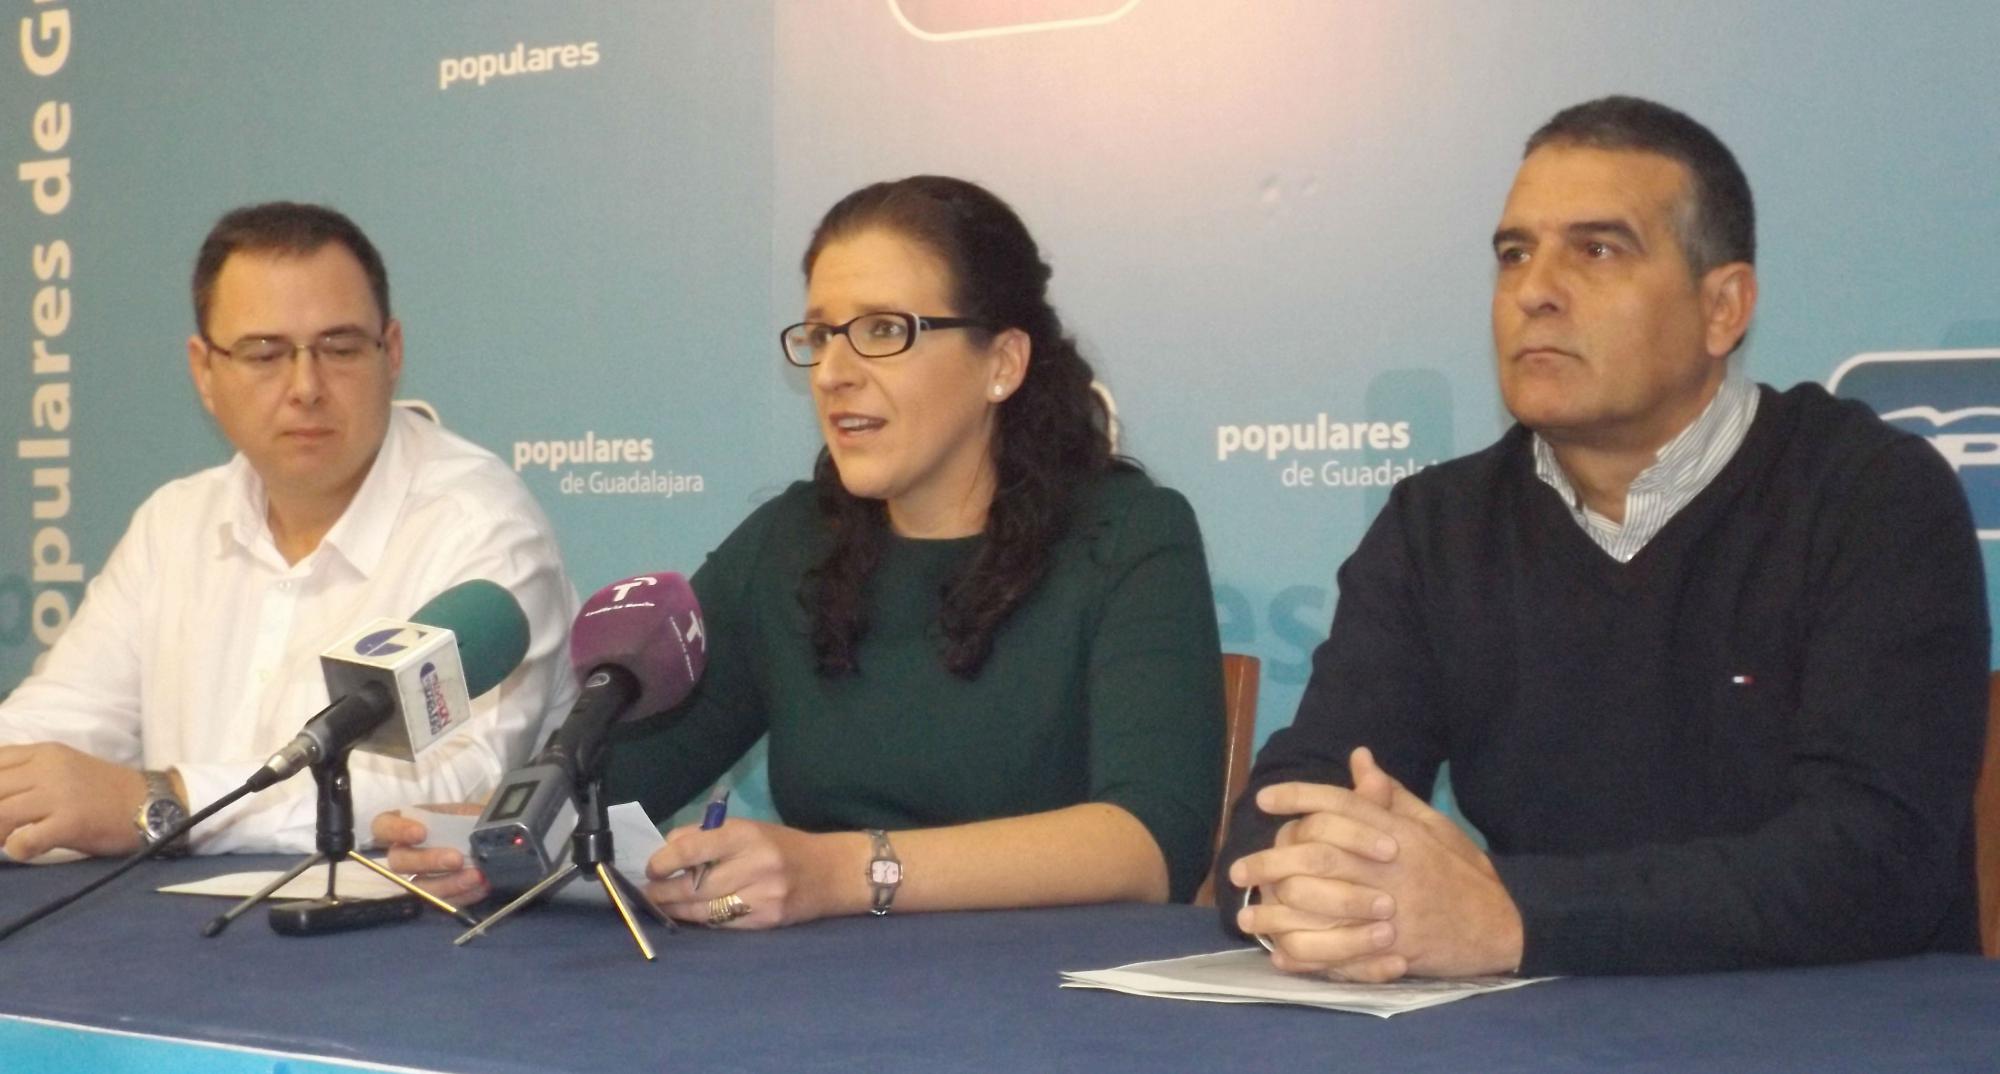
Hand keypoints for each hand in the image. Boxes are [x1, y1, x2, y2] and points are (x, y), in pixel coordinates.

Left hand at [0, 743, 149, 859]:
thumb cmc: (102, 792)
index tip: (1, 803)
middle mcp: (48, 768)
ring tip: (8, 840)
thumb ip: (25, 774)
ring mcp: (61, 794)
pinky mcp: (72, 821)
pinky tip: (27, 848)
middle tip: (3, 828)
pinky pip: (24, 840)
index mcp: (43, 753)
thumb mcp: (61, 769)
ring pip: (0, 813)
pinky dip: (17, 848)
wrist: (149, 803)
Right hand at [370, 804, 487, 903]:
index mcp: (406, 824)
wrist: (495, 839)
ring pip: (420, 886)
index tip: (420, 833)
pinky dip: (464, 895)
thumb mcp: (466, 813)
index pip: (383, 826)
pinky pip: (443, 902)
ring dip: (448, 883)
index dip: (396, 830)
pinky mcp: (438, 896)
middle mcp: (407, 852)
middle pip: (399, 861)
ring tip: (476, 876)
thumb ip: (457, 820)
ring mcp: (420, 876)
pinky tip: (482, 886)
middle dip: (427, 861)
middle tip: (456, 859)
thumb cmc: (473, 821)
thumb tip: (469, 829)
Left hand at [643, 819, 859, 928]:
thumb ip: (707, 835)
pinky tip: (690, 915)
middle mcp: (755, 865)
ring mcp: (762, 896)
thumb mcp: (749, 828)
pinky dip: (701, 920)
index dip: (664, 860)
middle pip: (694, 885)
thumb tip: (666, 849)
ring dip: (677, 910)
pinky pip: (722, 923)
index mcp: (747, 834)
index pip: (693, 848)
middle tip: (648, 892)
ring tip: (663, 905)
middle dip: (664, 891)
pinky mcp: (766, 921)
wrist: (833, 872)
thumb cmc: (783, 846)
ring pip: (704, 909)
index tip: (652, 868)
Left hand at [1232, 747, 1522, 980]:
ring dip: (1277, 914)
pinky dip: (1308, 956)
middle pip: (1318, 855)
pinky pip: (1341, 954)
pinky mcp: (1395, 950)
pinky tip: (1279, 956)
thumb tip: (1359, 757)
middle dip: (1270, 861)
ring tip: (1246, 918)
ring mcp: (1393, 909)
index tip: (1264, 800)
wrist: (1504, 924)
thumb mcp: (1432, 825)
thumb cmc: (1461, 872)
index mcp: (1398, 832)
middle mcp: (1391, 866)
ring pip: (1322, 906)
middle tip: (1236, 869)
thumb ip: (1390, 796)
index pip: (1339, 805)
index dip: (1298, 796)